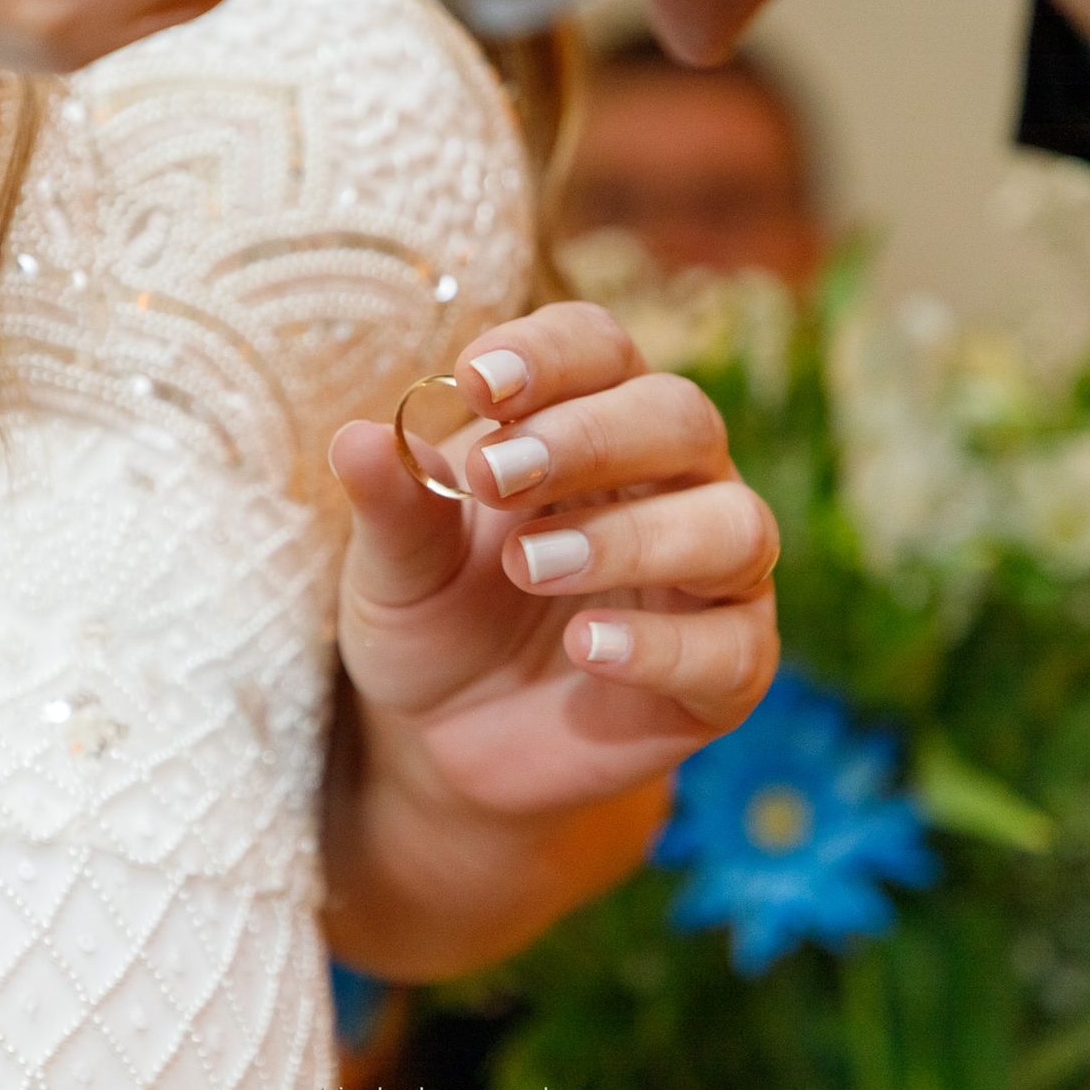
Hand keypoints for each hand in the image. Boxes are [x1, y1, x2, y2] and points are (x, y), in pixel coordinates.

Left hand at [328, 302, 779, 821]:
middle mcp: (673, 482)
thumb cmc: (436, 615)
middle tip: (495, 475)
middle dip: (588, 439)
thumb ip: (392, 503)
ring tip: (530, 566)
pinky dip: (659, 644)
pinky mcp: (726, 670)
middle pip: (679, 418)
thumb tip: (358, 438)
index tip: (478, 381)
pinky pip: (731, 646)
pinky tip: (584, 647)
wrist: (446, 740)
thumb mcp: (396, 563)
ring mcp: (713, 576)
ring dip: (631, 536)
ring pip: (730, 526)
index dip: (549, 353)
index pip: (600, 349)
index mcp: (592, 419)